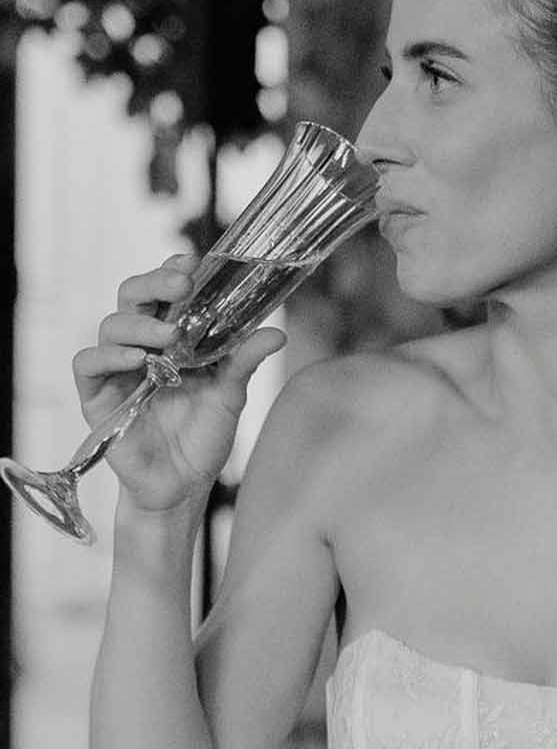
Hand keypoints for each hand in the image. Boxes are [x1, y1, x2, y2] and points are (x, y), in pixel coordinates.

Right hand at [73, 255, 286, 515]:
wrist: (182, 487)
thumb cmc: (203, 439)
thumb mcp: (229, 397)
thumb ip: (244, 362)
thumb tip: (276, 333)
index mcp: (171, 339)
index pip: (163, 292)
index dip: (171, 270)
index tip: (193, 261)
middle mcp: (140, 346)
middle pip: (132, 296)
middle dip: (154, 283)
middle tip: (182, 284)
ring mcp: (116, 370)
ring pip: (111, 326)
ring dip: (140, 324)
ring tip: (168, 337)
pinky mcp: (97, 397)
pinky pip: (88, 363)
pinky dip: (108, 356)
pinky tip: (136, 361)